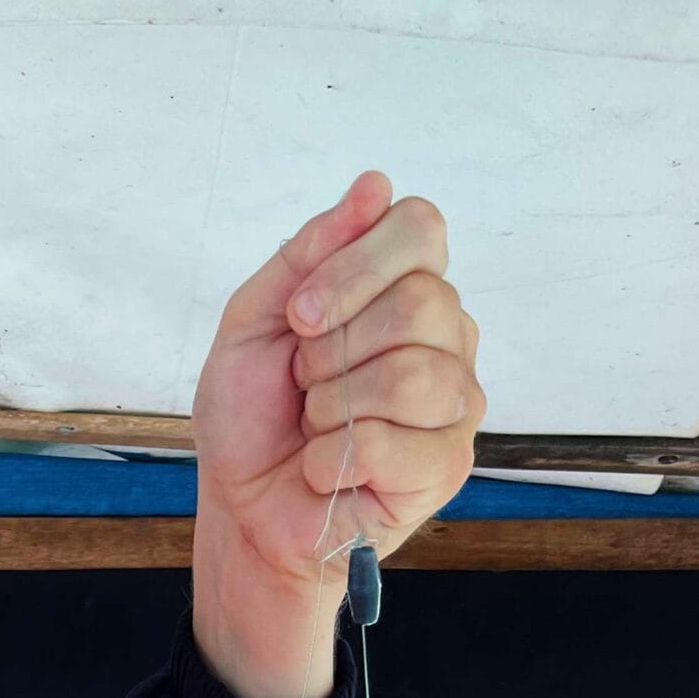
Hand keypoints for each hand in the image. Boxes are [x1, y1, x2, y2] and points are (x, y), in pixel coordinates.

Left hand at [191, 172, 483, 697]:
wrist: (243, 512)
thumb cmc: (252, 420)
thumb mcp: (255, 321)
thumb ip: (309, 252)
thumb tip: (375, 185)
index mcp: (404, 288)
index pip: (421, 228)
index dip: (354, 266)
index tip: (298, 316)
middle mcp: (444, 336)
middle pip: (421, 300)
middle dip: (334, 347)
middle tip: (303, 384)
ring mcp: (454, 402)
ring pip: (416, 373)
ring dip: (335, 405)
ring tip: (315, 428)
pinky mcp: (447, 465)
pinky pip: (398, 441)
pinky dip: (335, 458)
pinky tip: (324, 469)